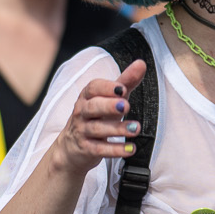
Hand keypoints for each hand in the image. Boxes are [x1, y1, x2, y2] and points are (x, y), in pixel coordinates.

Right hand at [54, 59, 148, 174]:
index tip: (123, 89)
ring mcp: (82, 131)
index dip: (107, 87)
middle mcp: (82, 112)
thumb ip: (126, 82)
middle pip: (93, 107)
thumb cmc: (95, 117)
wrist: (72, 148)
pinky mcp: (86, 149)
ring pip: (97, 128)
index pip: (93, 88)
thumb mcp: (110, 99)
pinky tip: (130, 149)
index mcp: (87, 96)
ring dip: (117, 129)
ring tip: (136, 128)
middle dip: (109, 106)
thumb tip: (141, 63)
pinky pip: (99, 149)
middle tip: (127, 106)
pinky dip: (115, 149)